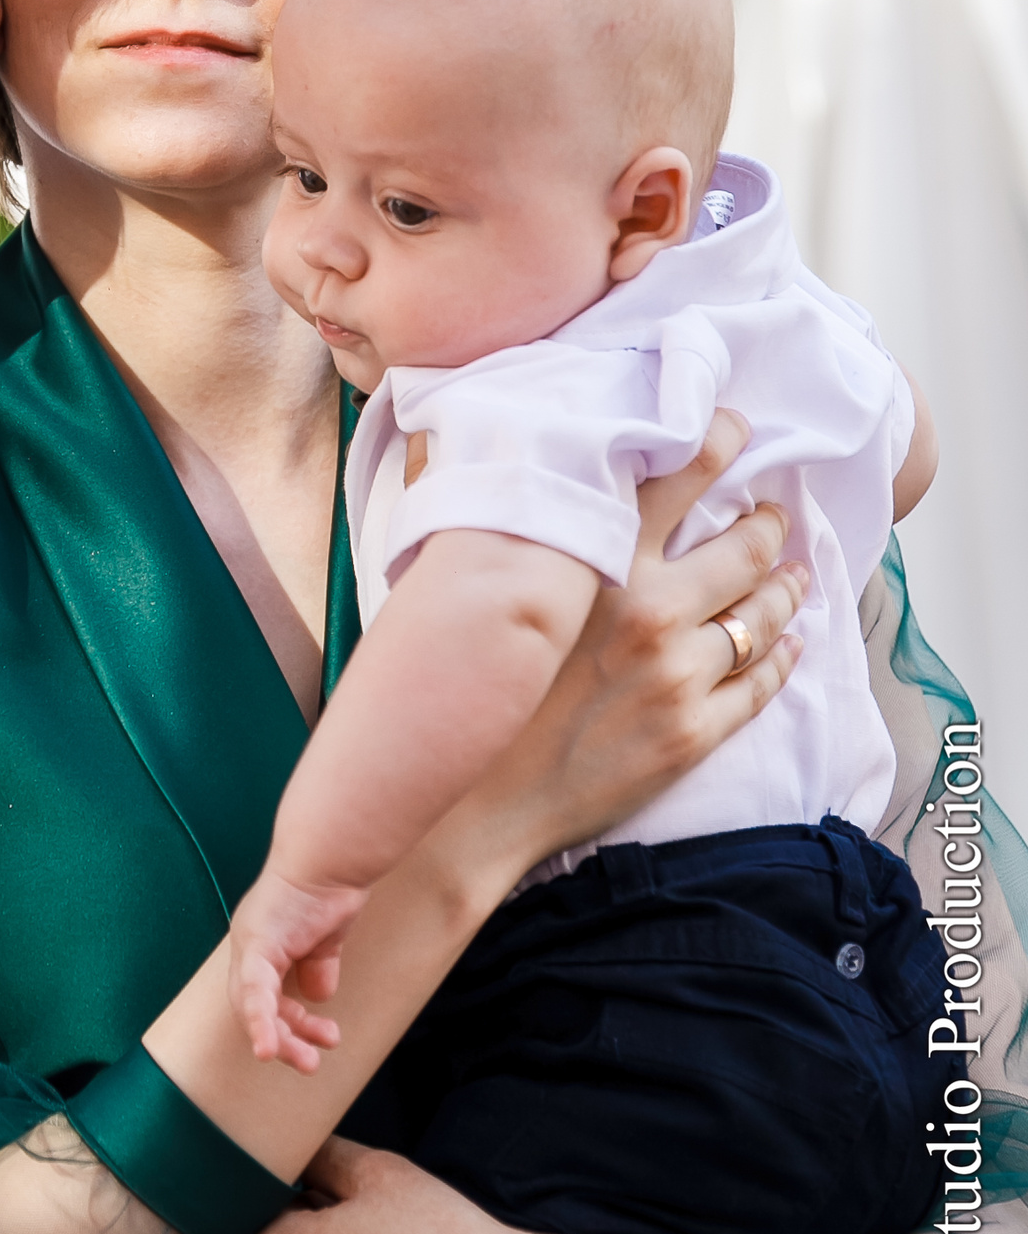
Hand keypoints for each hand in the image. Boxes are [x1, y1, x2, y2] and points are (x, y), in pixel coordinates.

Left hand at [229, 870, 363, 1072]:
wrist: (333, 856)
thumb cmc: (331, 886)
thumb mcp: (326, 937)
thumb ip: (319, 964)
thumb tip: (320, 995)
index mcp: (263, 944)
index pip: (265, 996)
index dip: (287, 1022)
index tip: (315, 1040)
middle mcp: (248, 944)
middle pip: (254, 1006)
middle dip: (285, 1038)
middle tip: (312, 1064)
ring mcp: (248, 942)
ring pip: (252, 1005)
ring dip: (281, 1038)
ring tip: (310, 1062)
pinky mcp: (256, 941)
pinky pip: (253, 990)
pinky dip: (259, 1021)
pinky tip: (268, 1049)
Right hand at [465, 408, 806, 877]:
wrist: (473, 803)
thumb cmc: (465, 685)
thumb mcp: (460, 581)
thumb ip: (476, 506)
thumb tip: (438, 435)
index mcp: (603, 563)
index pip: (683, 477)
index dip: (721, 443)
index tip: (736, 430)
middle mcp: (652, 611)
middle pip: (743, 550)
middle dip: (767, 524)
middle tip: (774, 512)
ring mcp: (680, 676)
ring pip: (763, 617)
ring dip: (786, 587)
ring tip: (794, 573)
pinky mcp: (694, 733)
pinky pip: (760, 684)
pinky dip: (782, 656)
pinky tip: (789, 643)